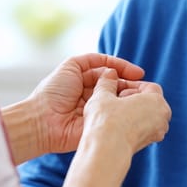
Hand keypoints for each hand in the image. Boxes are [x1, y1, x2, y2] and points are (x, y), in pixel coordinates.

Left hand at [27, 53, 148, 153]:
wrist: (43, 120)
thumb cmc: (53, 92)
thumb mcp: (71, 65)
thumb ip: (93, 60)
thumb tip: (114, 69)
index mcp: (86, 82)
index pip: (111, 74)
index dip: (125, 71)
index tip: (139, 73)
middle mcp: (94, 96)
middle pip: (119, 87)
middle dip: (131, 85)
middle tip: (143, 85)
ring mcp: (98, 111)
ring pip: (120, 102)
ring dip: (130, 98)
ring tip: (140, 95)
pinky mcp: (100, 126)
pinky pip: (116, 118)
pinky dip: (125, 112)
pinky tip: (133, 108)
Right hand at [82, 69, 170, 154]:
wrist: (106, 150)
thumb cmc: (107, 120)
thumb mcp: (103, 94)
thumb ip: (107, 81)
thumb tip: (109, 73)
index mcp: (157, 100)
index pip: (147, 86)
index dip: (130, 85)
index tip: (115, 88)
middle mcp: (162, 117)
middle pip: (148, 101)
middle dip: (132, 98)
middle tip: (114, 100)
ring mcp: (157, 132)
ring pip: (145, 115)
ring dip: (131, 111)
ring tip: (112, 113)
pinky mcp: (149, 144)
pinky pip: (142, 128)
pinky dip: (131, 124)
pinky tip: (115, 125)